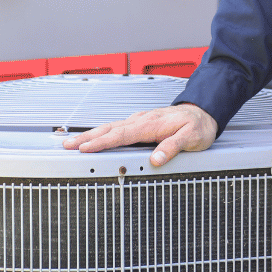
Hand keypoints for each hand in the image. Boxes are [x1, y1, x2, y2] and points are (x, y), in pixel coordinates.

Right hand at [61, 103, 217, 166]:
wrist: (204, 112)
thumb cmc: (198, 126)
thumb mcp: (191, 139)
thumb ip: (172, 147)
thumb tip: (155, 159)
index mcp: (151, 124)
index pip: (121, 135)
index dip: (102, 143)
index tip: (85, 148)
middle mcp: (142, 120)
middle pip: (109, 129)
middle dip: (86, 137)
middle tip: (67, 145)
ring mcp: (140, 120)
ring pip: (111, 127)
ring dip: (91, 134)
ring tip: (73, 142)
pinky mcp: (141, 122)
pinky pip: (117, 127)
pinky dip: (103, 132)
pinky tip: (96, 137)